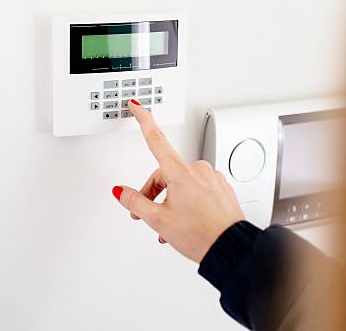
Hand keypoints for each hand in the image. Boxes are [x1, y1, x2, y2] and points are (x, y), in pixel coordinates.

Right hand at [112, 99, 244, 262]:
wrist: (233, 249)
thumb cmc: (201, 235)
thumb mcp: (158, 220)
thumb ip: (136, 201)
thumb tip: (121, 191)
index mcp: (180, 172)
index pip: (155, 139)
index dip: (143, 120)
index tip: (136, 105)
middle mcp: (197, 170)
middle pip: (164, 173)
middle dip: (153, 193)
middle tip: (146, 215)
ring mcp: (212, 179)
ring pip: (181, 184)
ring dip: (170, 201)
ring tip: (169, 226)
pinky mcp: (222, 189)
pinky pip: (197, 190)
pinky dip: (187, 203)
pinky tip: (185, 222)